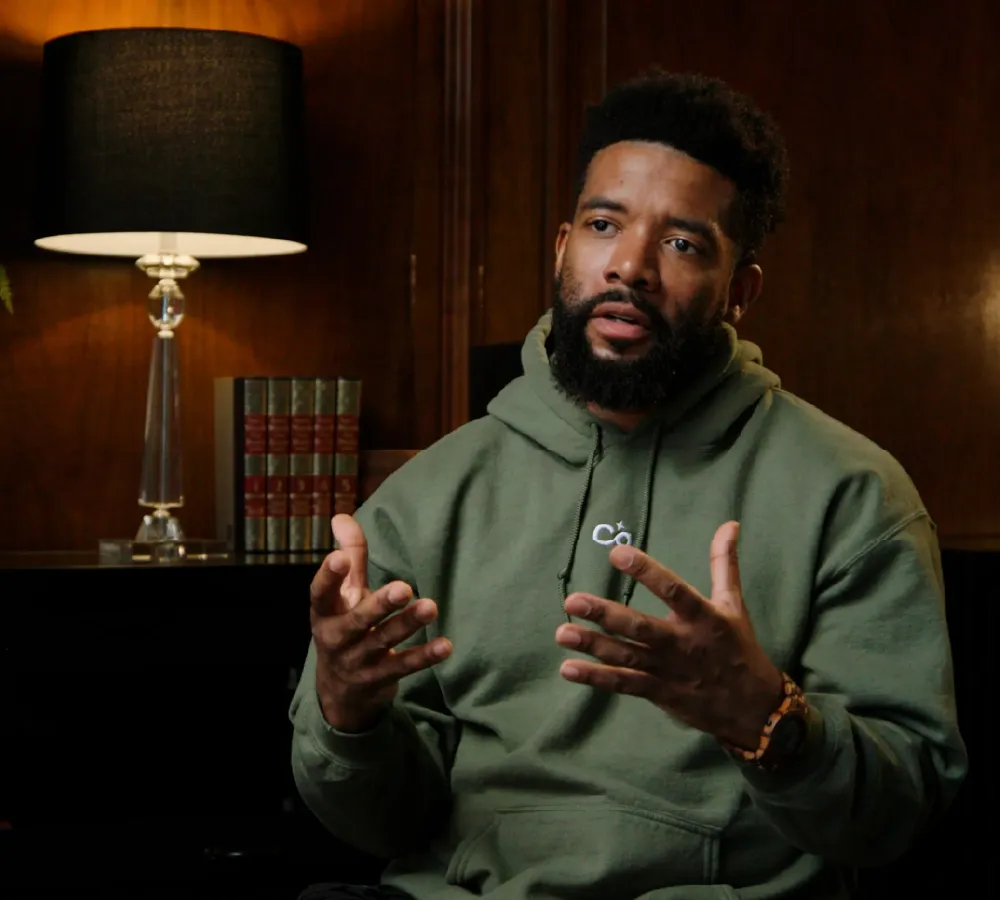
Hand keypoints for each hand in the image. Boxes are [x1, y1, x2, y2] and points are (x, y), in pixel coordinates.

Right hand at [309, 514, 452, 732]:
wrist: (340, 691)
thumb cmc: (345, 626)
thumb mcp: (344, 594)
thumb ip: (350, 556)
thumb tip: (341, 516)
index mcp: (325, 612)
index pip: (321, 593)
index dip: (329, 576)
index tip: (341, 558)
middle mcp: (336, 638)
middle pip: (357, 621)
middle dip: (379, 604)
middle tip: (404, 587)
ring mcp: (357, 661)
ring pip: (383, 642)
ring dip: (407, 625)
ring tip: (431, 607)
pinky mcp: (378, 679)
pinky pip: (403, 667)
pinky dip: (424, 656)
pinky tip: (446, 645)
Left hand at [555, 521, 783, 748]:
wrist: (754, 709)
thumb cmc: (738, 647)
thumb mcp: (734, 603)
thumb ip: (724, 563)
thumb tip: (729, 524)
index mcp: (703, 617)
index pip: (673, 590)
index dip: (646, 571)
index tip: (616, 553)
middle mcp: (683, 643)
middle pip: (640, 627)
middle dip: (605, 615)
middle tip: (572, 601)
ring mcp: (669, 670)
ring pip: (627, 656)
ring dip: (593, 645)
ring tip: (562, 632)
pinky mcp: (660, 693)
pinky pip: (625, 684)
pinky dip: (597, 679)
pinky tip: (568, 669)